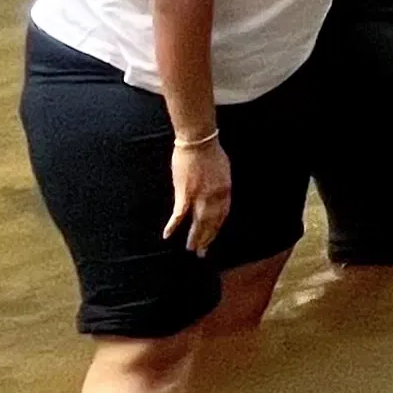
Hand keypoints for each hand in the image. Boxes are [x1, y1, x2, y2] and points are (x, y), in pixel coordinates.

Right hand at [164, 136, 230, 253]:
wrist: (198, 141)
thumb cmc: (211, 151)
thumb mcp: (223, 170)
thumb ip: (220, 186)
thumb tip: (219, 196)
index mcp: (225, 190)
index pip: (222, 215)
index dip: (216, 228)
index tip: (211, 238)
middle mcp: (215, 197)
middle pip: (211, 223)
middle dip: (206, 238)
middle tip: (201, 252)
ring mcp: (200, 196)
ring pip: (197, 223)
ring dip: (194, 237)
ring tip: (190, 248)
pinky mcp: (184, 193)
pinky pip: (179, 214)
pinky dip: (173, 225)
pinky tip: (167, 235)